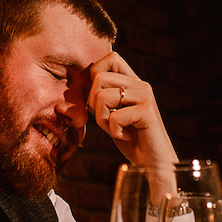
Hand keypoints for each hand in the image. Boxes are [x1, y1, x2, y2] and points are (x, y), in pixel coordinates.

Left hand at [87, 52, 175, 171]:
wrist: (153, 163)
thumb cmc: (130, 139)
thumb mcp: (109, 115)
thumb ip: (97, 100)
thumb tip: (68, 98)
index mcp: (133, 82)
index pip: (110, 58)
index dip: (95, 75)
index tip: (97, 100)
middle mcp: (140, 85)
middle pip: (99, 78)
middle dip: (94, 104)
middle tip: (108, 120)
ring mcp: (145, 97)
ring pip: (102, 97)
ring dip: (103, 120)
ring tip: (118, 128)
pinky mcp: (146, 112)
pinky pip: (113, 117)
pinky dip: (114, 132)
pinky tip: (127, 136)